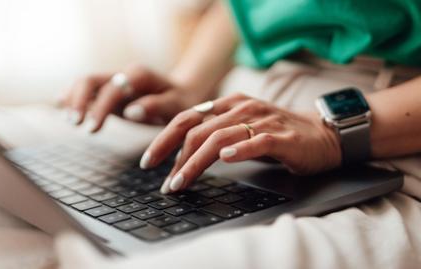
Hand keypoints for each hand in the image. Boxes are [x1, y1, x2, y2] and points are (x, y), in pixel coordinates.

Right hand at [60, 64, 205, 131]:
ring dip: (73, 99)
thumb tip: (131, 112)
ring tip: (69, 120)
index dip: (100, 108)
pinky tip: (61, 106)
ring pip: (85, 83)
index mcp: (139, 75)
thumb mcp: (176, 106)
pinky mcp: (108, 91)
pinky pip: (87, 90)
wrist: (182, 94)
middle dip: (79, 100)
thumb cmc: (181, 102)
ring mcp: (114, 81)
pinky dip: (73, 96)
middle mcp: (123, 74)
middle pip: (91, 80)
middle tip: (74, 124)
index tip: (92, 129)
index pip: (112, 88)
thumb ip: (156, 106)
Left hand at [141, 93, 341, 193]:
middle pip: (197, 129)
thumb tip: (180, 157)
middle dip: (174, 157)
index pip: (186, 118)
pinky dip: (240, 149)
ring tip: (182, 182)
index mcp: (227, 105)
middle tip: (165, 182)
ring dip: (196, 162)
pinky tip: (226, 158)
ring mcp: (261, 120)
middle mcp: (241, 108)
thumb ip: (213, 134)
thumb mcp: (239, 128)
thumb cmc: (276, 134)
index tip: (149, 161)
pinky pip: (257, 141)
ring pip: (220, 138)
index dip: (163, 139)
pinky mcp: (282, 136)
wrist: (321, 133)